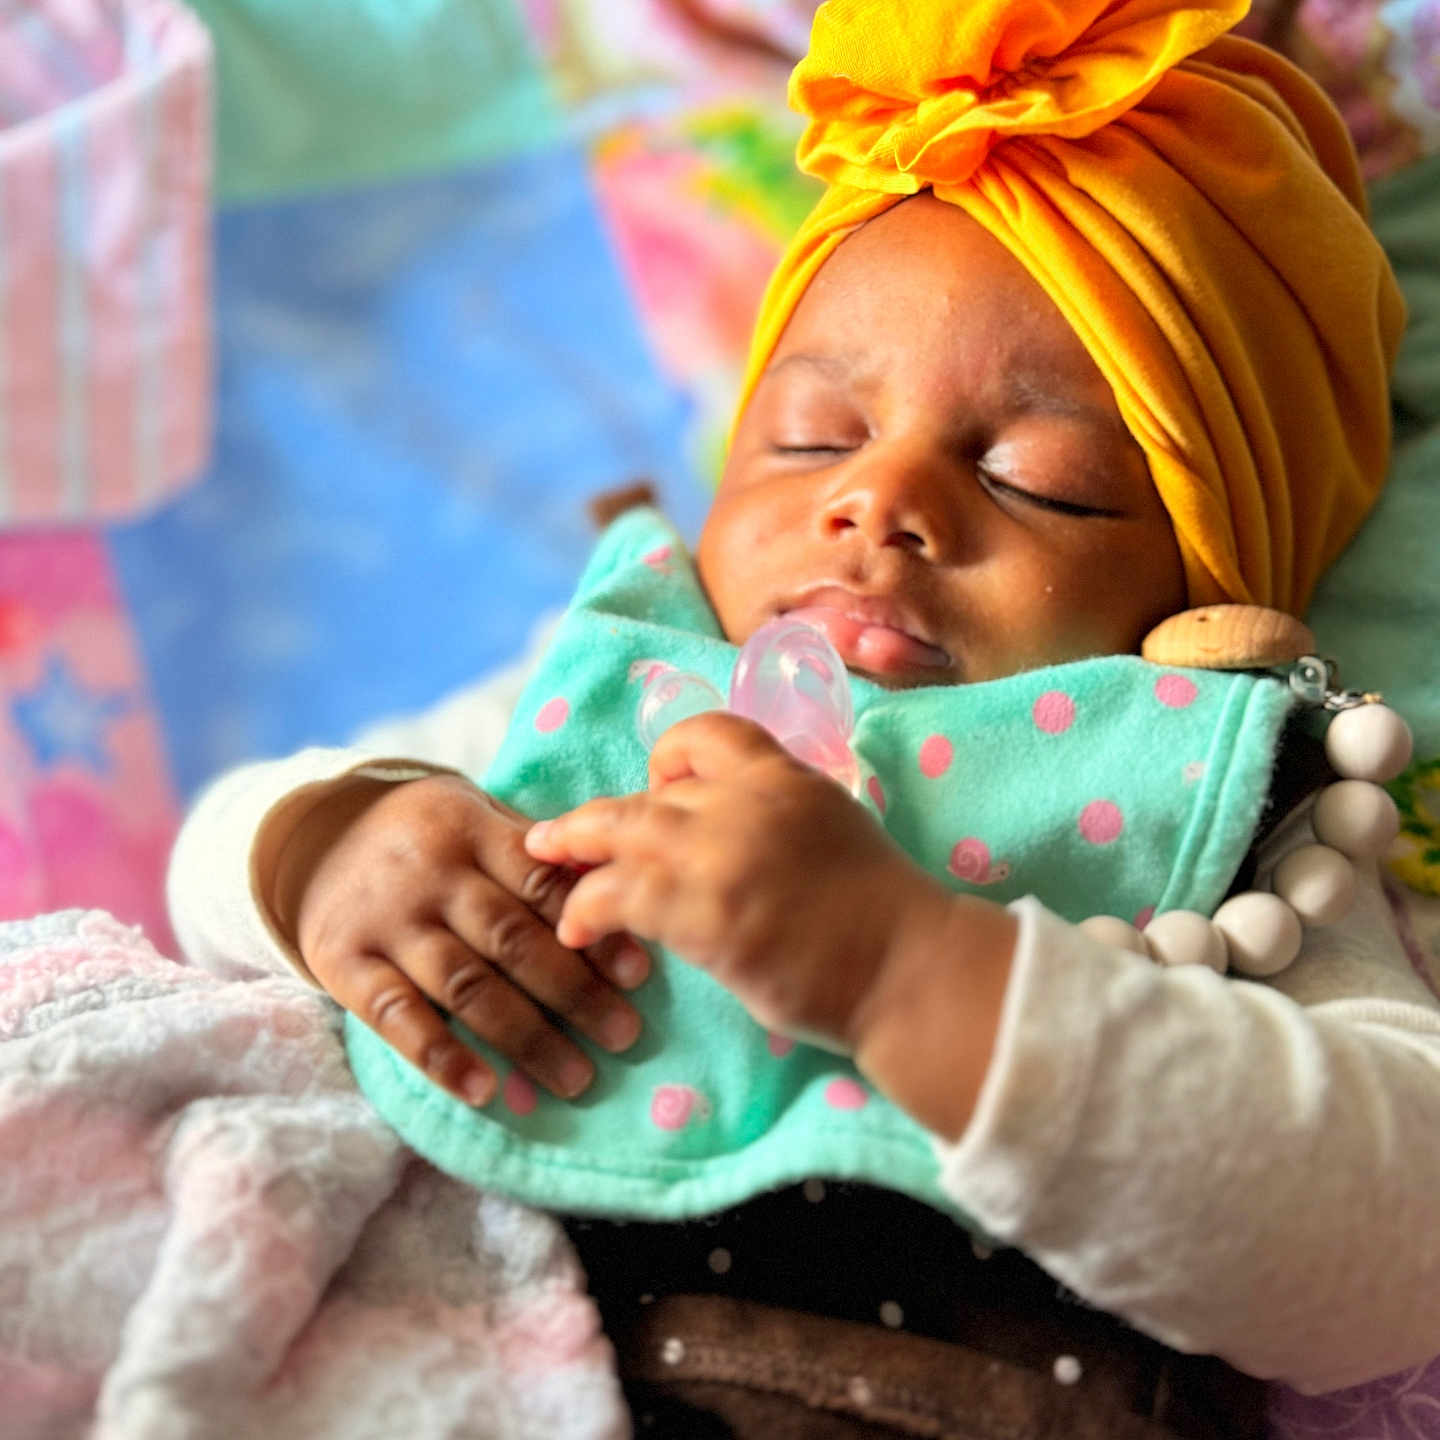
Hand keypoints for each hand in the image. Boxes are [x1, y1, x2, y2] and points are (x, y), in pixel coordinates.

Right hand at [273, 773, 649, 1106]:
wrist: (315, 837)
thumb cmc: (428, 836)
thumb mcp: (474, 817)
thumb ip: (532, 855)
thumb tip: (616, 900)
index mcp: (468, 829)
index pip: (539, 881)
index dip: (590, 928)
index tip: (637, 974)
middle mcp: (427, 874)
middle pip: (509, 939)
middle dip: (573, 992)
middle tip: (624, 1035)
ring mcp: (384, 921)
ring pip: (464, 985)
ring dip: (526, 1036)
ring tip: (576, 1076)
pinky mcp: (342, 964)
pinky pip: (396, 1017)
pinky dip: (442, 1058)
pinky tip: (485, 1090)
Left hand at [523, 713, 951, 1051]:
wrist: (909, 969)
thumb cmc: (883, 914)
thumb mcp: (832, 830)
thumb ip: (775, 816)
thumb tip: (723, 832)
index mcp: (786, 776)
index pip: (709, 732)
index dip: (669, 756)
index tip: (656, 789)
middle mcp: (747, 800)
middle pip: (648, 789)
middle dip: (594, 816)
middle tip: (554, 836)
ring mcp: (722, 851)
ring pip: (620, 832)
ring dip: (573, 852)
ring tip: (545, 869)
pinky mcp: (704, 910)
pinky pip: (618, 894)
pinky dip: (585, 909)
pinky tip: (576, 931)